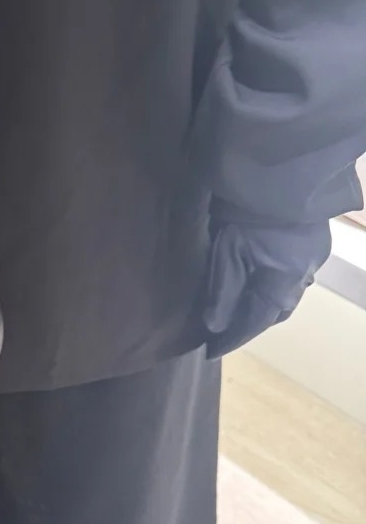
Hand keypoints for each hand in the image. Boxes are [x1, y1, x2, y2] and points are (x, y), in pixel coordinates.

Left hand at [203, 217, 331, 358]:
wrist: (278, 171)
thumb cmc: (249, 211)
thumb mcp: (229, 252)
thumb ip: (224, 291)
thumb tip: (215, 325)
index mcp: (284, 282)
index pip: (255, 321)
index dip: (233, 338)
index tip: (211, 352)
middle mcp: (303, 275)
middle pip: (275, 310)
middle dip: (250, 323)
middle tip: (224, 332)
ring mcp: (312, 258)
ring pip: (285, 292)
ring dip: (263, 303)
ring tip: (239, 309)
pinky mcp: (313, 242)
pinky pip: (291, 274)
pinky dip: (272, 283)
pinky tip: (260, 281)